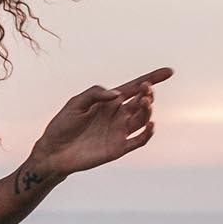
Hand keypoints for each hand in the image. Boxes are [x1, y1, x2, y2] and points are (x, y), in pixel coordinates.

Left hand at [33, 66, 172, 179]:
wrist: (54, 151)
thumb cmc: (63, 125)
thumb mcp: (76, 103)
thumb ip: (95, 94)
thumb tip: (117, 94)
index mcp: (109, 101)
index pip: (134, 87)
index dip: (152, 79)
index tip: (168, 72)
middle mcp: (117, 115)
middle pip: (141, 101)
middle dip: (148, 93)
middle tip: (146, 89)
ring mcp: (119, 131)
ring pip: (142, 118)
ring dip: (147, 110)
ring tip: (145, 102)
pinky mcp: (119, 148)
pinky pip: (139, 140)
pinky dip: (147, 132)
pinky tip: (150, 124)